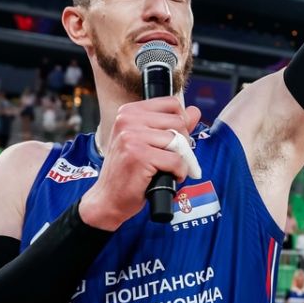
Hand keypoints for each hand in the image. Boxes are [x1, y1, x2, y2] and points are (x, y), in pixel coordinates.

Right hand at [79, 97, 202, 230]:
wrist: (109, 198)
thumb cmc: (128, 171)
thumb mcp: (147, 141)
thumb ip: (171, 125)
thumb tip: (194, 111)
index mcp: (129, 112)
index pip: (171, 103)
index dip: (181, 122)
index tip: (177, 138)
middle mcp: (128, 120)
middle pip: (178, 122)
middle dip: (184, 142)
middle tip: (175, 158)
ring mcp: (132, 137)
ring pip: (178, 141)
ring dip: (182, 159)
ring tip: (170, 168)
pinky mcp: (139, 155)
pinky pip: (175, 160)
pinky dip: (178, 172)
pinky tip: (168, 177)